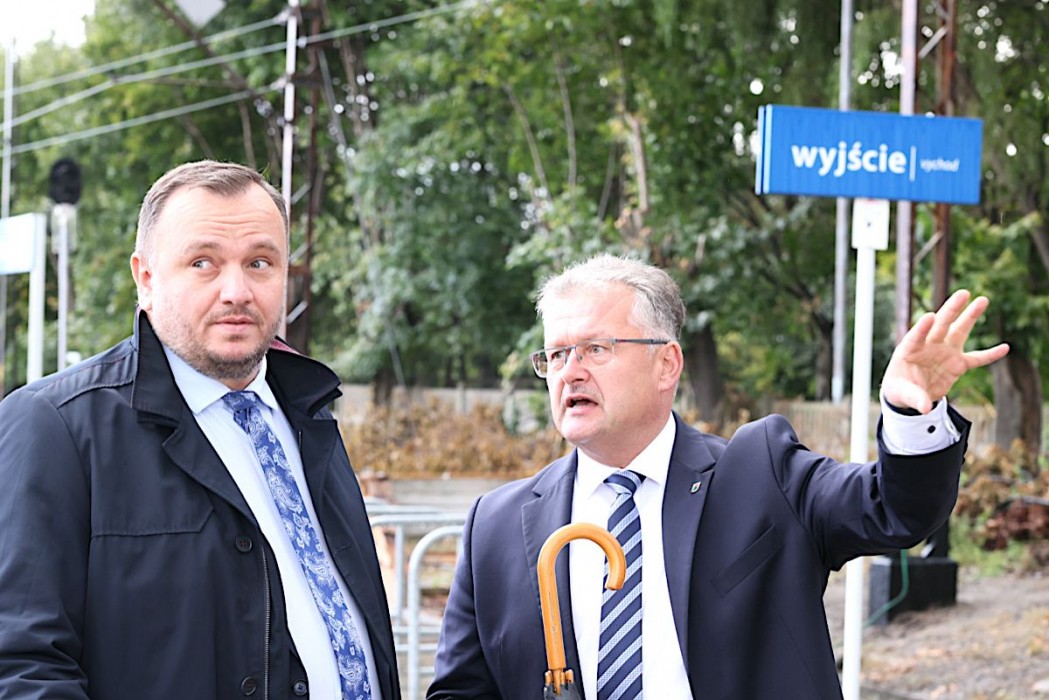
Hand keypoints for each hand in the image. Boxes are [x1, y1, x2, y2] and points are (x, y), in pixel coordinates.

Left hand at [880, 290, 1009, 413]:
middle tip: (964, 293)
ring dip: (970, 316)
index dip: (922, 327)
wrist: (910, 394)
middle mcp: (928, 345)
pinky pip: (976, 358)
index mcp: (909, 349)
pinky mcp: (957, 363)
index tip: (930, 316)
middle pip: (941, 324)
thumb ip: (914, 397)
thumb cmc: (899, 388)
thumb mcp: (901, 394)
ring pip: (959, 331)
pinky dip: (990, 354)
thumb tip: (925, 407)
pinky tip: (1005, 348)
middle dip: (951, 309)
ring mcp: (944, 351)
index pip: (916, 336)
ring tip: (983, 300)